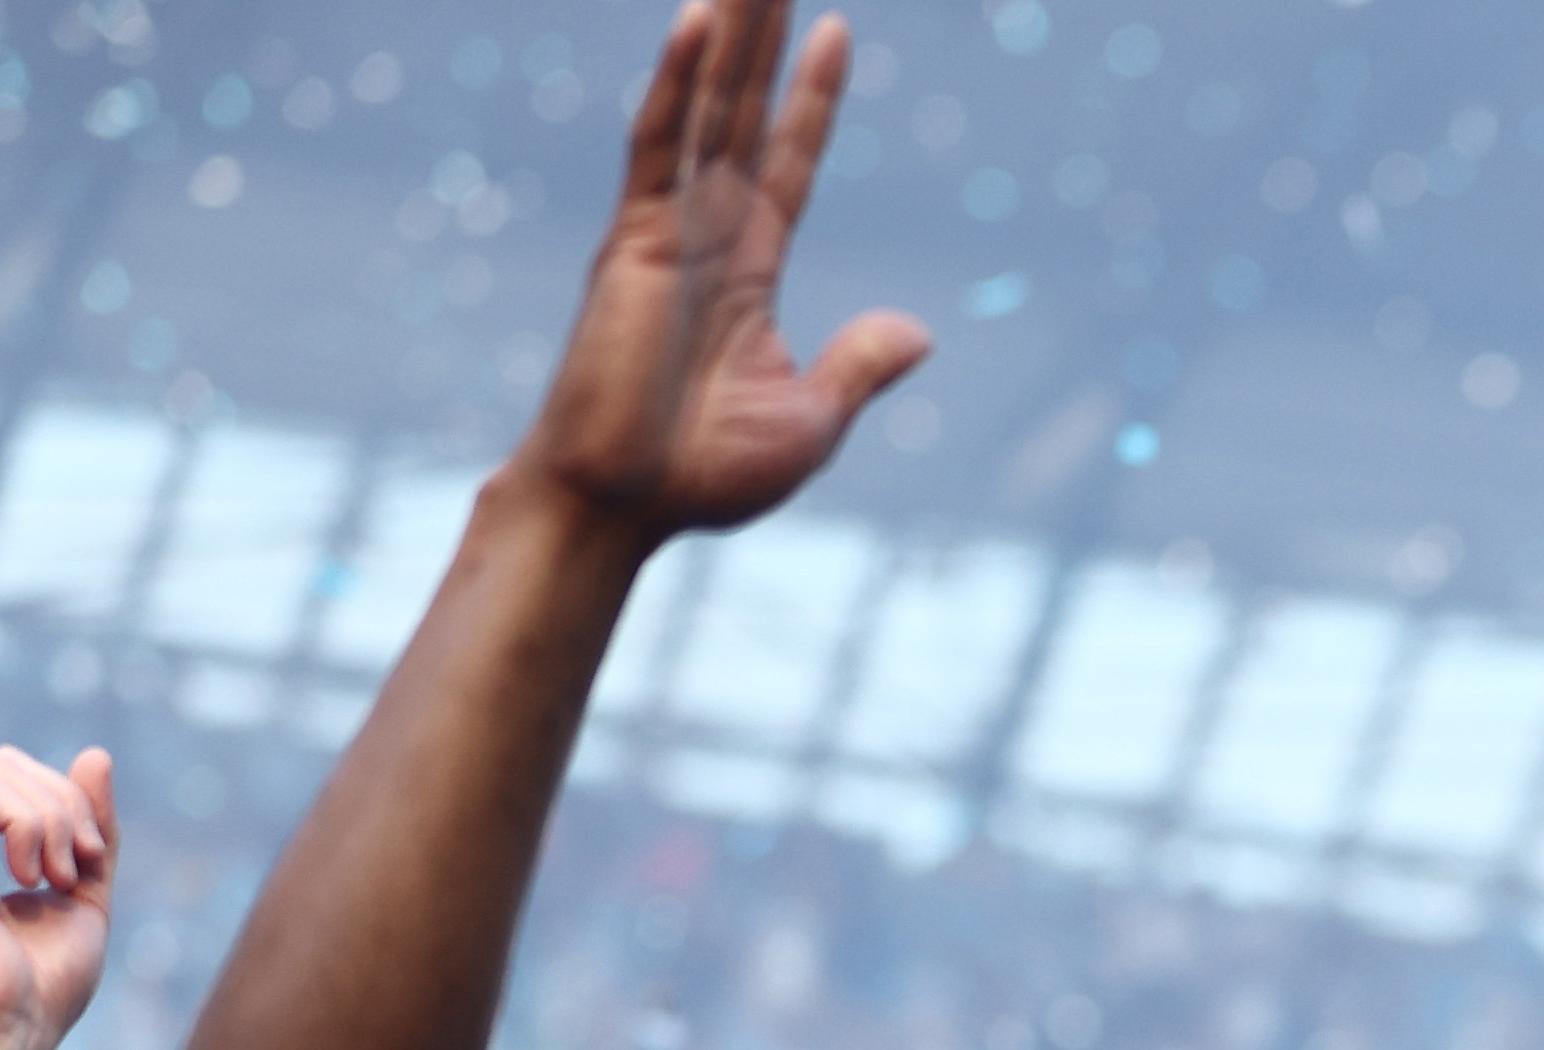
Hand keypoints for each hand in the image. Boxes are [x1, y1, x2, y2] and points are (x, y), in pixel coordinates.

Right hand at [519, 3, 930, 544]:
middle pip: (742, 110)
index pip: (787, 159)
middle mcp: (707, 233)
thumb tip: (919, 331)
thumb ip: (858, 365)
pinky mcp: (632, 240)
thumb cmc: (702, 474)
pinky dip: (677, 84)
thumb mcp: (810, 419)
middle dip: (763, 37)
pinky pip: (657, 146)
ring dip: (725, 35)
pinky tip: (698, 23)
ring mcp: (666, 229)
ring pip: (703, 106)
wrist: (624, 507)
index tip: (838, 30)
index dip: (813, 98)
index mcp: (750, 269)